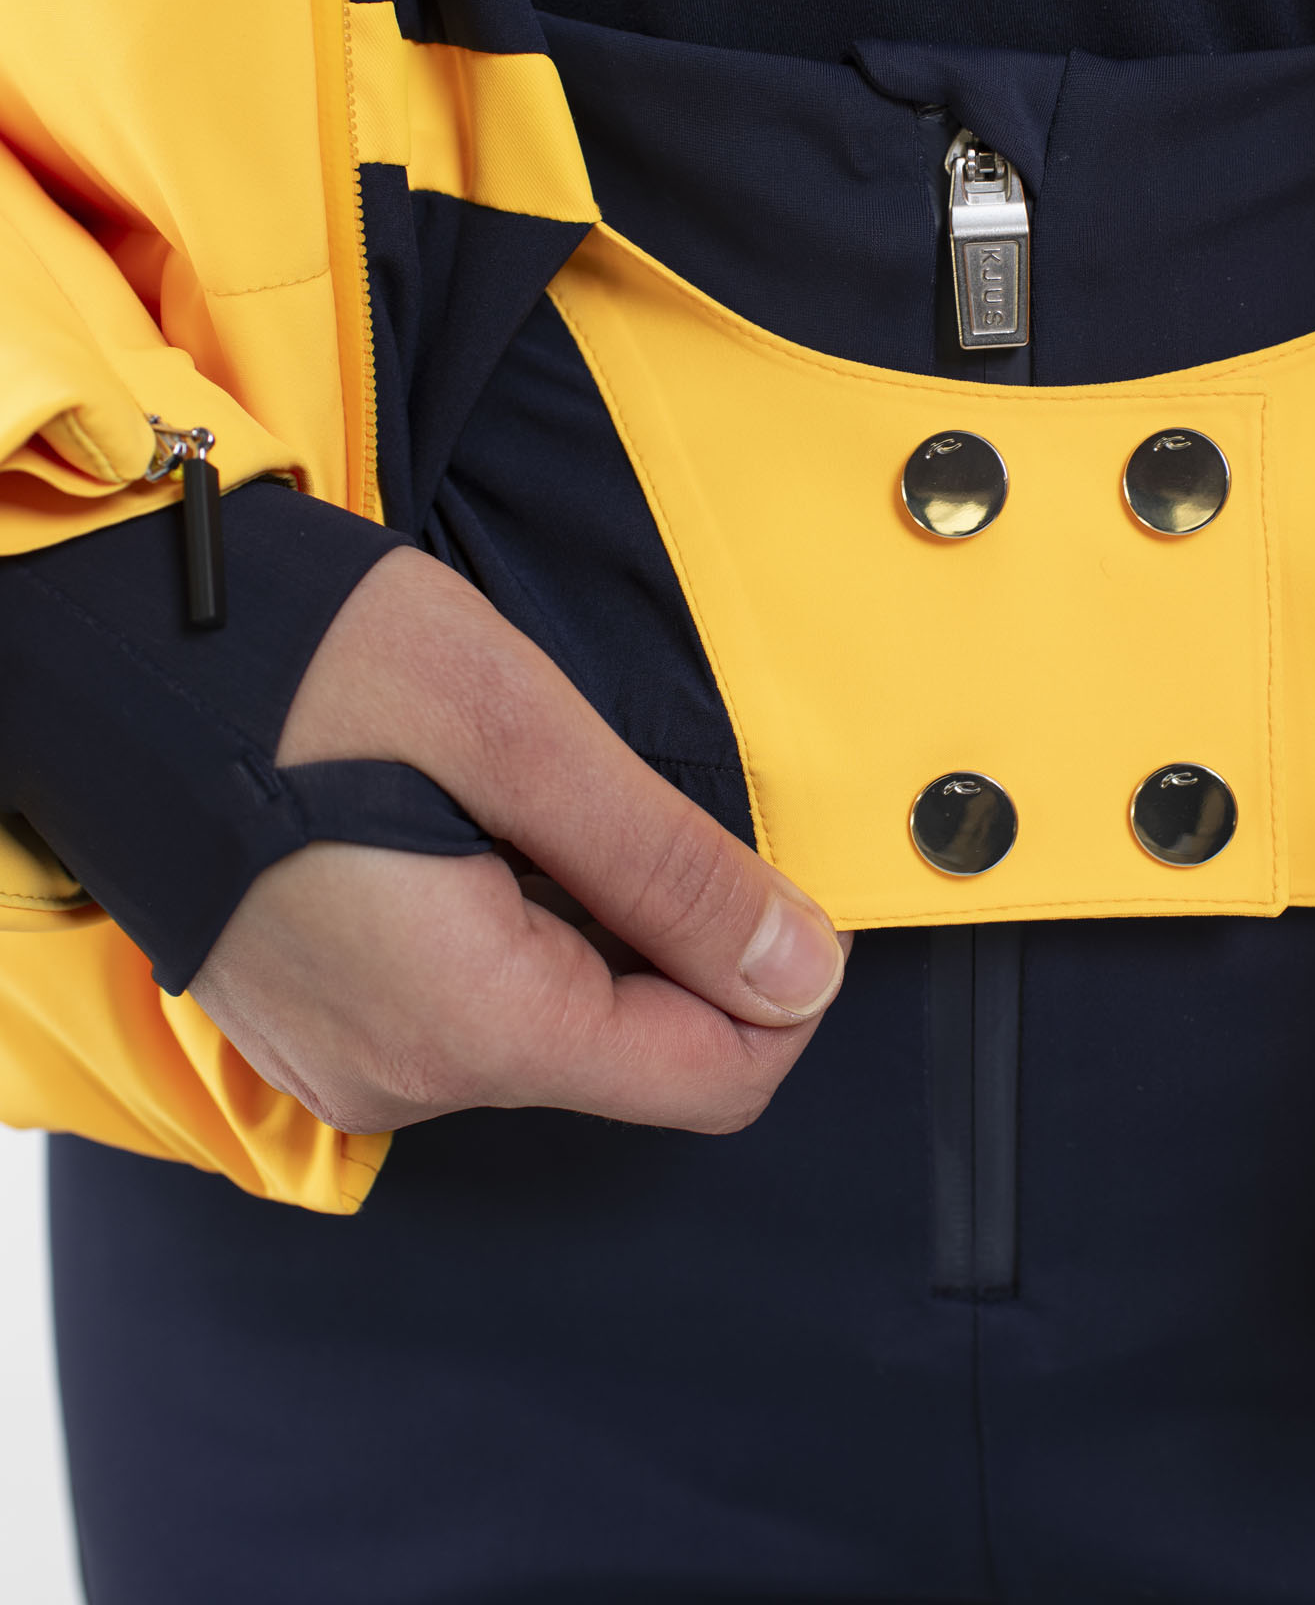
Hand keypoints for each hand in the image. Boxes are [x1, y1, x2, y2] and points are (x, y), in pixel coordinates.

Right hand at [189, 547, 847, 1136]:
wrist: (99, 646)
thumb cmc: (300, 664)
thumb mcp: (523, 736)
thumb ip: (671, 870)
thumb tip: (803, 969)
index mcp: (473, 1024)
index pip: (715, 1080)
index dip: (781, 982)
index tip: (774, 874)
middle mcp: (409, 1078)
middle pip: (642, 1053)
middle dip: (682, 938)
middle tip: (625, 800)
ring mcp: (355, 1060)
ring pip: (564, 1023)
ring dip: (597, 920)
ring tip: (531, 802)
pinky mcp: (328, 1022)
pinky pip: (480, 1004)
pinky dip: (523, 925)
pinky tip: (477, 829)